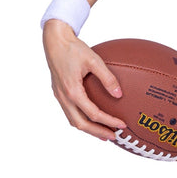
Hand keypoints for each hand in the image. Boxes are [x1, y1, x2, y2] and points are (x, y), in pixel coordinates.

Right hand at [42, 21, 126, 142]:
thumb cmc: (73, 48)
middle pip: (80, 124)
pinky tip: (91, 119)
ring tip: (103, 133)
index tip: (122, 125)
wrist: (54, 40)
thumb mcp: (94, 60)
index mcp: (72, 90)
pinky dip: (81, 119)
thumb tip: (120, 95)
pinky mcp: (58, 92)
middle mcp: (63, 96)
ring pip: (73, 120)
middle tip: (113, 137)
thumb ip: (107, 78)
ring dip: (88, 129)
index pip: (93, 113)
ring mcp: (59, 96)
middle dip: (97, 132)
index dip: (108, 121)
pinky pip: (69, 112)